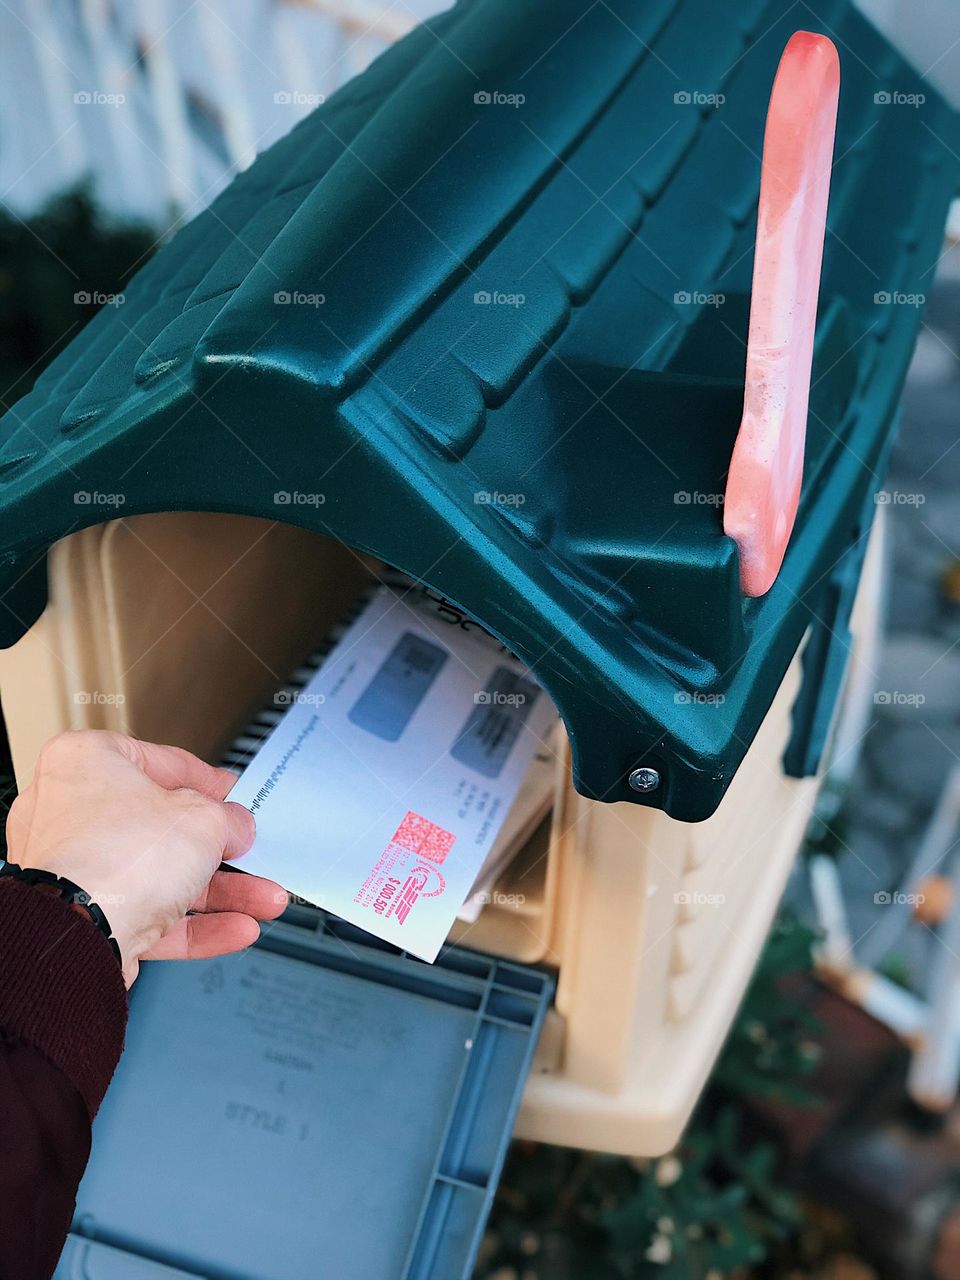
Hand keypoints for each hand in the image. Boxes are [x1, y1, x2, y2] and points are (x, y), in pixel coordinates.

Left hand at [5, 730, 284, 986]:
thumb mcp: (202, 818)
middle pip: (163, 828)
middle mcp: (70, 813)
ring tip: (262, 900)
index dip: (208, 782)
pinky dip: (193, 923)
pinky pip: (147, 914)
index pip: (161, 762)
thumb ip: (227, 818)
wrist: (77, 935)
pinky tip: (235, 927)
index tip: (233, 796)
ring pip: (160, 877)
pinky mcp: (83, 917)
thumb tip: (234, 827)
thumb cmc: (115, 858)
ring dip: (218, 892)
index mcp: (86, 762)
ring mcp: (74, 870)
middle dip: (221, 850)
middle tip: (249, 851)